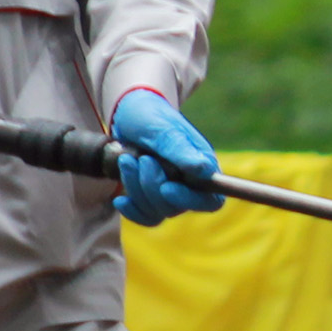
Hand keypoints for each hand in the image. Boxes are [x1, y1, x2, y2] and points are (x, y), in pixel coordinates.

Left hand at [109, 90, 221, 225]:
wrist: (129, 114)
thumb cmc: (151, 116)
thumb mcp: (163, 128)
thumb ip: (182, 149)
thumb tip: (205, 170)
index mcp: (203, 167)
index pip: (211, 199)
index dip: (190, 200)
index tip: (167, 188)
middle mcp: (190, 184)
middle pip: (176, 207)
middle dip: (151, 185)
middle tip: (141, 159)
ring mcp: (170, 192)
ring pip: (157, 211)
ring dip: (136, 188)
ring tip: (126, 161)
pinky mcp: (151, 197)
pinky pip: (145, 216)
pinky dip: (131, 210)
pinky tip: (120, 198)